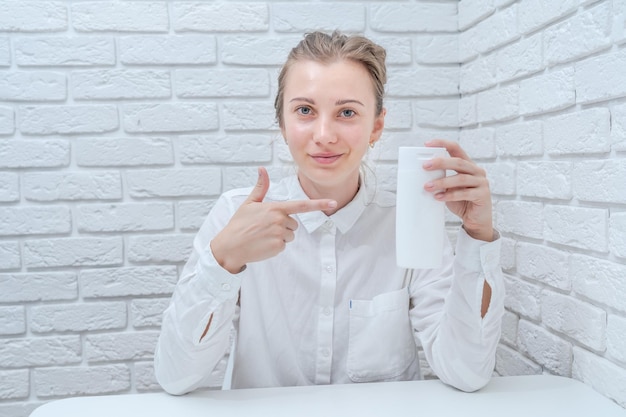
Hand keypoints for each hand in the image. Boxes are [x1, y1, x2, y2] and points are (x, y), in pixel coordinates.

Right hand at [211, 167, 336, 272]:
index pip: (301, 205)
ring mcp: (279, 234)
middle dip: (283, 226)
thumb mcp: (249, 203)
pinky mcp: (278, 247)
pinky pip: (284, 246)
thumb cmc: (239, 224)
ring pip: (290, 235)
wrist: (230, 246)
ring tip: (263, 236)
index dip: (319, 204)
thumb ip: (260, 187)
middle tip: (265, 228)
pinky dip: (275, 246)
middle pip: (294, 224)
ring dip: (280, 237)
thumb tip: (262, 169)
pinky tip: (263, 244)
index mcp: (275, 208)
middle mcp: (279, 220)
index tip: (333, 203)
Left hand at [423, 139, 493, 241]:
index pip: (456, 149)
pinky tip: (438, 197)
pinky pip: (464, 193)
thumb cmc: (461, 201)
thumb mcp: (449, 187)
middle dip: (441, 162)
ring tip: (427, 187)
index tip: (427, 144)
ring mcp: (482, 182)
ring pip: (460, 178)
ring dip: (442, 182)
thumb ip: (442, 179)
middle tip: (425, 166)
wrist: (475, 220)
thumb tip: (423, 174)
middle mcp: (476, 171)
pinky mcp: (482, 195)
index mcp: (468, 165)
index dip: (442, 143)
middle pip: (459, 162)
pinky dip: (449, 195)